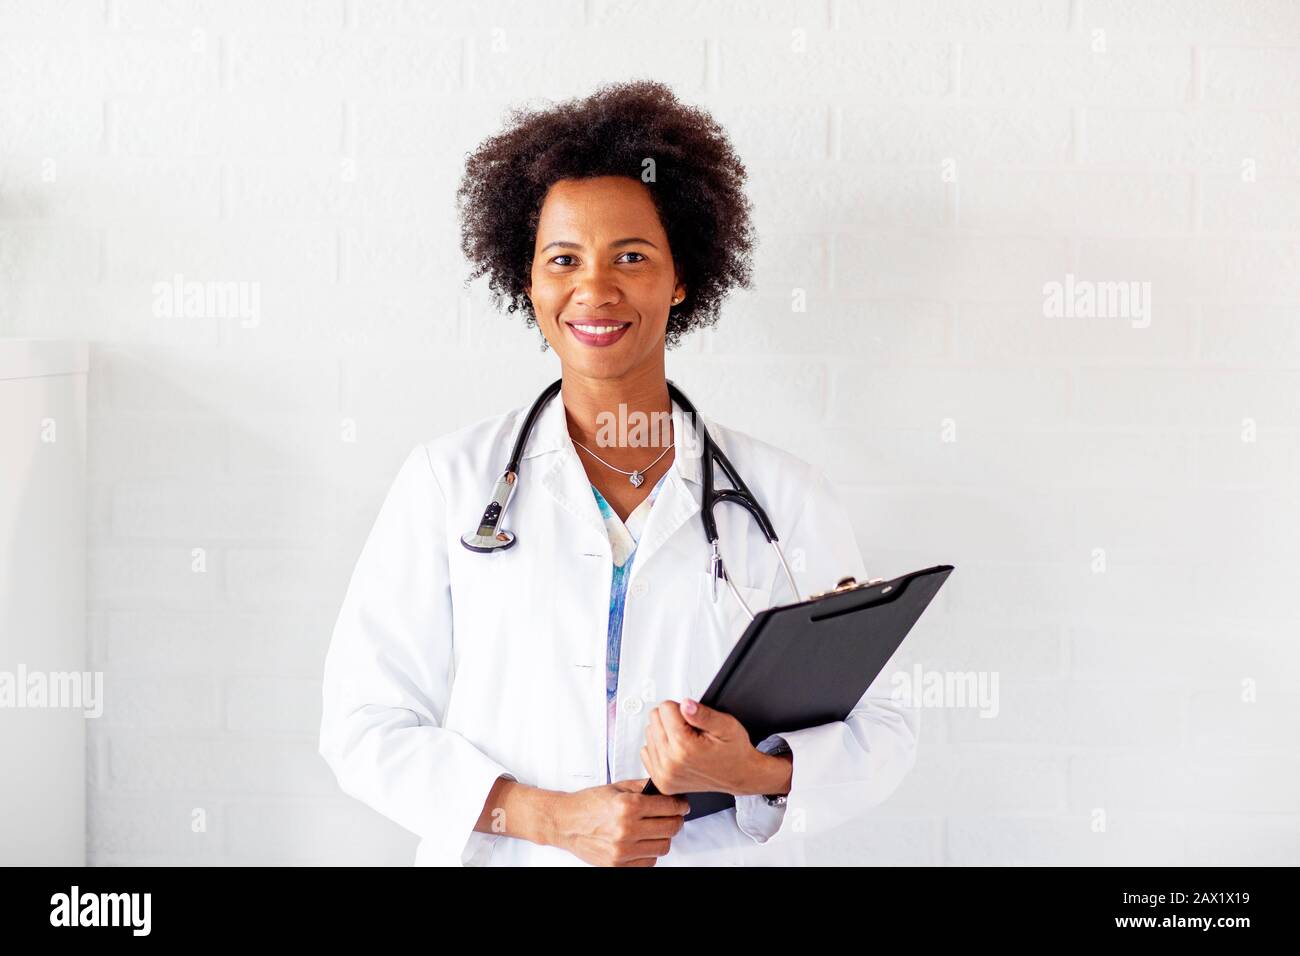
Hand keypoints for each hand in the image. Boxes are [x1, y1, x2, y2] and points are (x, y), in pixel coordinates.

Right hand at [547, 778, 689, 866]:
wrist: (564, 822)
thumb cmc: (589, 803)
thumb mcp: (618, 787)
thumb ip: (645, 788)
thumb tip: (669, 792)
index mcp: (627, 806)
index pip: (669, 808)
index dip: (681, 805)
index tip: (682, 805)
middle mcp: (626, 829)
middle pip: (671, 829)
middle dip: (676, 820)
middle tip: (673, 816)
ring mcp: (622, 850)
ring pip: (663, 847)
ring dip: (664, 837)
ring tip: (656, 829)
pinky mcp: (617, 865)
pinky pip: (649, 862)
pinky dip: (650, 852)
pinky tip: (643, 842)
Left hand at [641, 698, 764, 796]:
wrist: (739, 774)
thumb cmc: (733, 750)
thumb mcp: (726, 725)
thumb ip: (703, 714)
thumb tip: (685, 704)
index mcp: (685, 747)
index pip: (665, 708)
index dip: (682, 708)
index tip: (693, 720)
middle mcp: (671, 764)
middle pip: (654, 719)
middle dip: (672, 719)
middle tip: (691, 731)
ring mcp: (664, 775)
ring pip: (649, 733)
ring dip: (665, 733)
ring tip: (685, 741)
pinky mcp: (661, 781)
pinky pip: (646, 752)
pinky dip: (660, 748)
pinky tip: (676, 752)